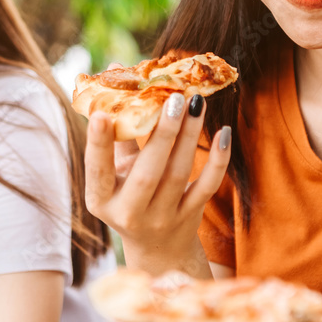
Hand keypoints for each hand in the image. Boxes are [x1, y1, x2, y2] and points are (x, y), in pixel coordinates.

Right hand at [84, 88, 231, 270]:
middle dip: (162, 135)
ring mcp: (162, 218)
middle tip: (174, 98)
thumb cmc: (130, 196)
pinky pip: (207, 187)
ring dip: (189, 136)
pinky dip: (217, 161)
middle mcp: (130, 213)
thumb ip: (117, 129)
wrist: (158, 250)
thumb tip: (115, 71)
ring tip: (196, 102)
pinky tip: (222, 133)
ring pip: (178, 175)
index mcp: (102, 200)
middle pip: (147, 174)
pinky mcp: (190, 218)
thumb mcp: (115, 173)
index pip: (98, 171)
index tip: (101, 114)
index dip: (98, 145)